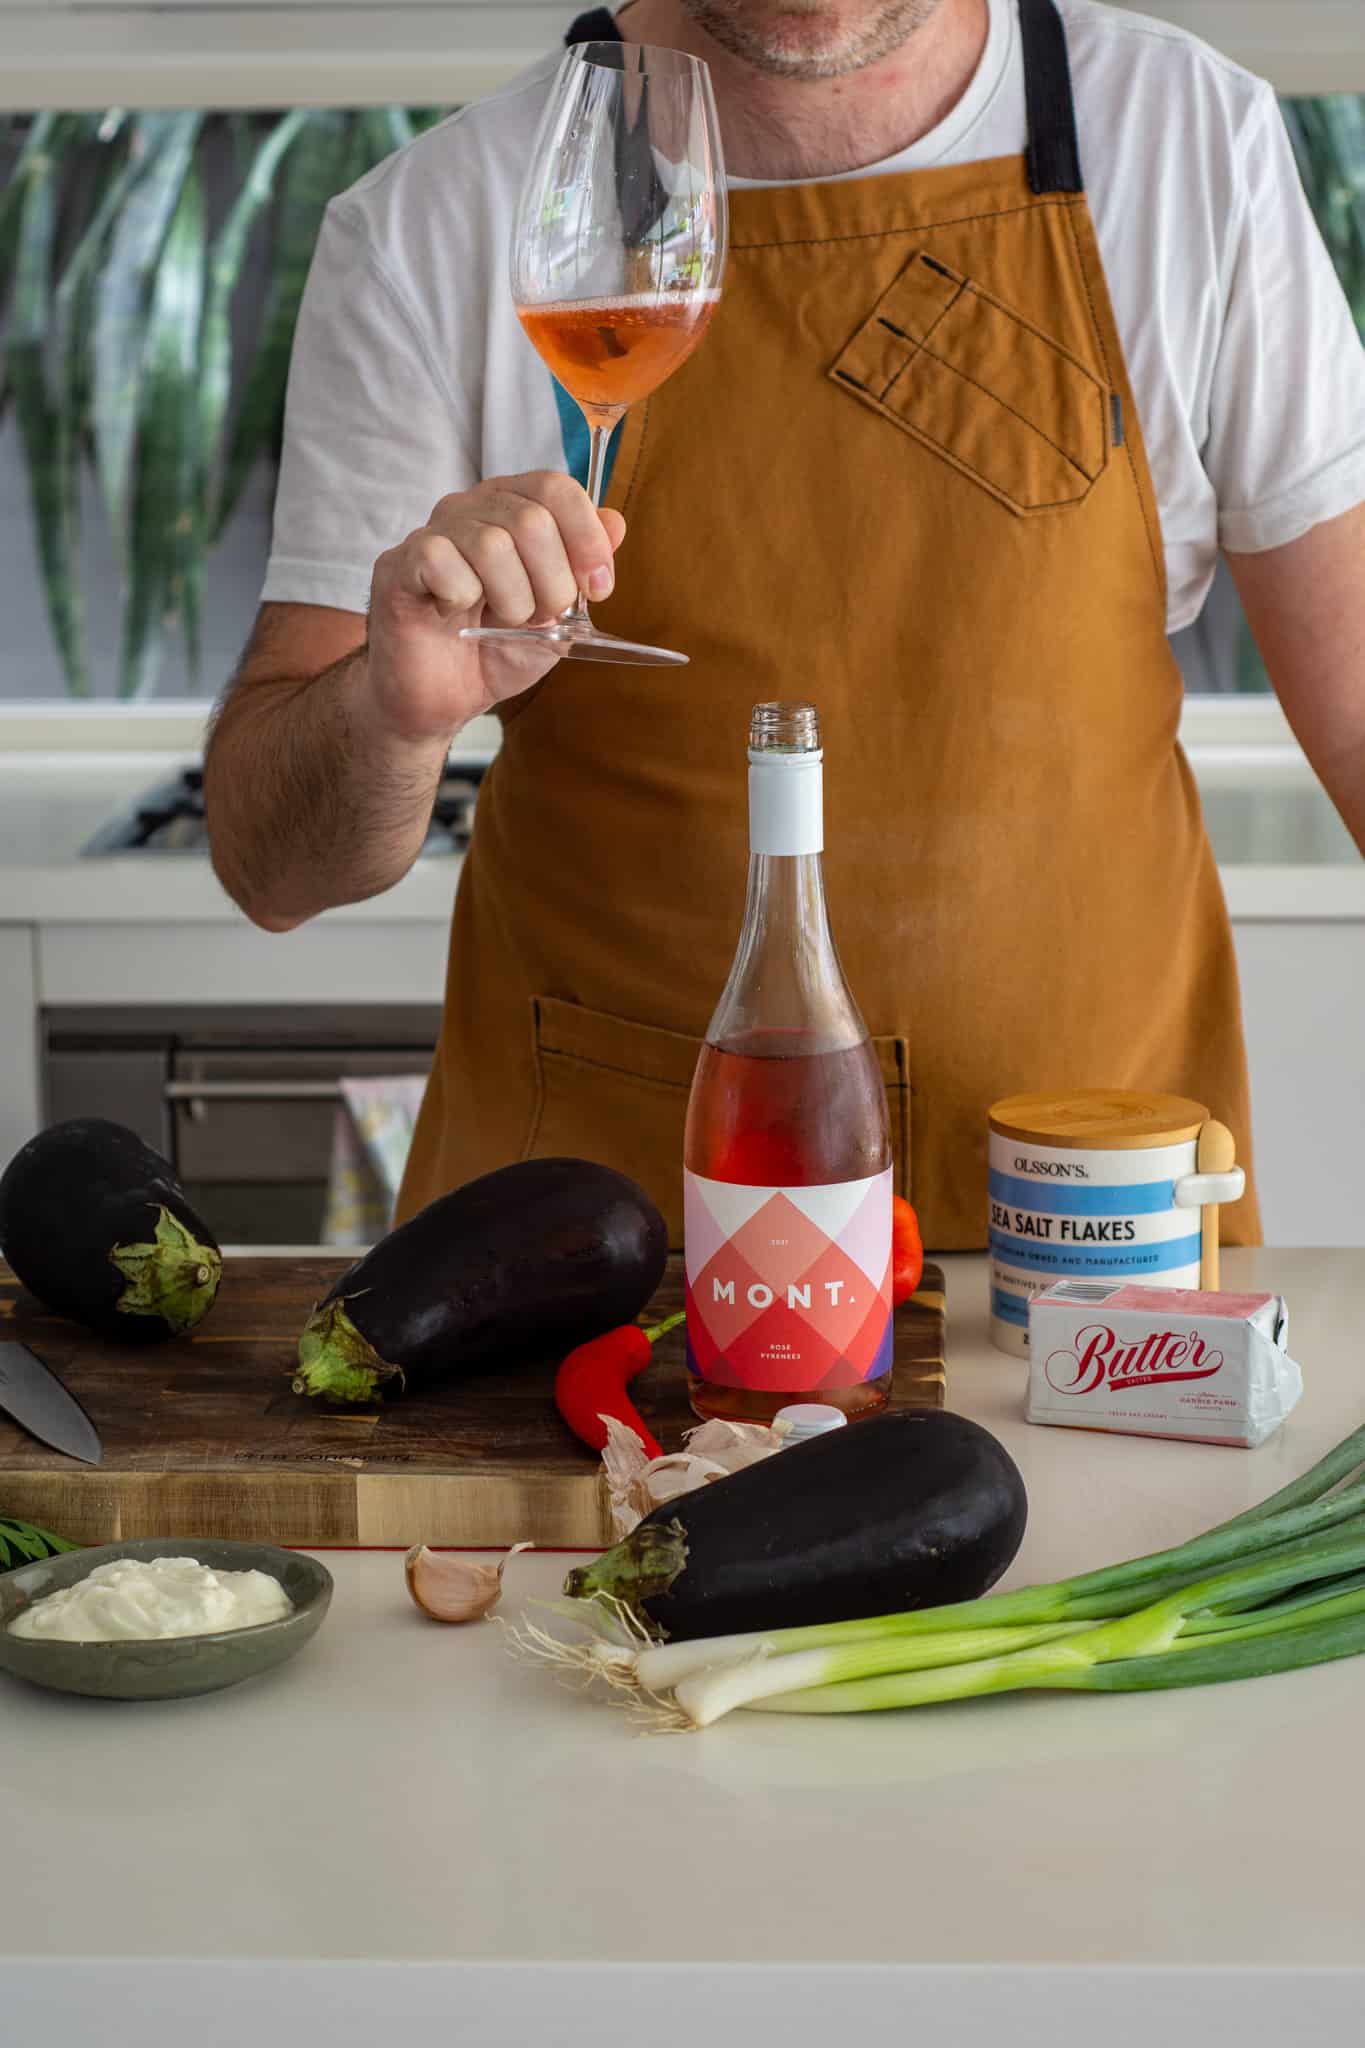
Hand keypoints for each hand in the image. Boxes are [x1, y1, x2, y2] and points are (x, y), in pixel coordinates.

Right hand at [364, 472, 626, 740]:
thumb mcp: (558, 617)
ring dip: (511, 600)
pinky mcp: (400, 563)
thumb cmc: (495, 651)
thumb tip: (615, 522)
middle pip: (531, 519)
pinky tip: (452, 615)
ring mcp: (433, 532)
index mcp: (512, 510)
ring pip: (491, 544)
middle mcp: (472, 509)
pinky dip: (461, 599)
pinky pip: (443, 562)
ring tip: (500, 621)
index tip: (598, 588)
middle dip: (553, 583)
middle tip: (541, 618)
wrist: (443, 699)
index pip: (555, 488)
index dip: (586, 537)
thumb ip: (584, 569)